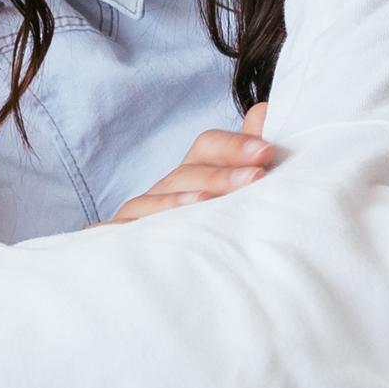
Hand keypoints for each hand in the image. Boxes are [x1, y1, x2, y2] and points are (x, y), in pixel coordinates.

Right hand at [107, 106, 274, 222]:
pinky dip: (132, 223)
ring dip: (180, 199)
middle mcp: (167, 188)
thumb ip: (248, 154)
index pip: (209, 147)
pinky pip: (123, 227)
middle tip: (255, 177)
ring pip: (157, 199)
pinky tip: (149, 225)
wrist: (173, 275)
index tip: (265, 151)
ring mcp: (142, 212)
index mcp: (194, 172)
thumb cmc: (212, 223)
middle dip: (220, 175)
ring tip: (206, 200)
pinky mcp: (123, 235)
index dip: (235, 145)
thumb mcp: (236, 189)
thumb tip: (262, 112)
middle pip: (187, 173)